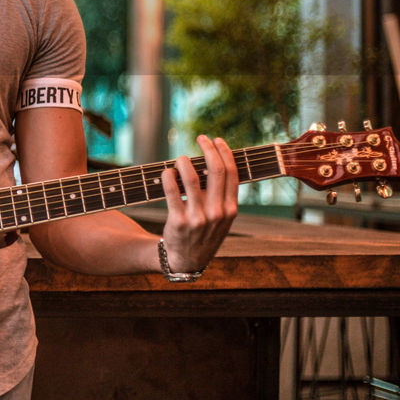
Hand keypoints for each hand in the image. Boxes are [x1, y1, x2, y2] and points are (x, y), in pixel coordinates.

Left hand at [159, 134, 237, 272]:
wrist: (185, 261)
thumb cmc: (203, 233)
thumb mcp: (221, 219)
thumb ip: (222, 196)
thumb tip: (215, 162)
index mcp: (231, 210)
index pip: (232, 174)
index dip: (224, 152)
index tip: (216, 140)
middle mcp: (217, 213)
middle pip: (215, 171)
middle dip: (208, 149)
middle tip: (200, 137)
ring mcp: (199, 218)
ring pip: (192, 179)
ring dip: (185, 162)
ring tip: (180, 158)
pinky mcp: (179, 222)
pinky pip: (172, 192)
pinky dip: (168, 177)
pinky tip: (167, 171)